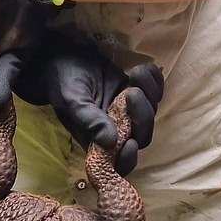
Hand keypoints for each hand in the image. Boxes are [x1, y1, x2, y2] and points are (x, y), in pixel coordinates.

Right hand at [0, 33, 163, 174]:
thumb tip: (110, 142)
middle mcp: (117, 130)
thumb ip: (90, 122)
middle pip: (143, 136)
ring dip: (149, 93)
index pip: (120, 162)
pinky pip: (156, 92)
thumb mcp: (73, 102)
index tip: (130, 142)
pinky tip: (142, 68)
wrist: (65, 58)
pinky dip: (155, 80)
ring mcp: (129, 112)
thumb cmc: (64, 83)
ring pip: (151, 113)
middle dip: (142, 116)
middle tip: (131, 92)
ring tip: (134, 73)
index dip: (129, 158)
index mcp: (99, 141)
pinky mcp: (137, 92)